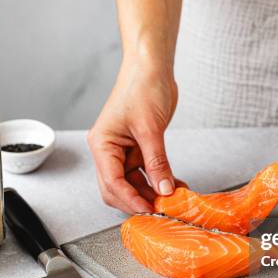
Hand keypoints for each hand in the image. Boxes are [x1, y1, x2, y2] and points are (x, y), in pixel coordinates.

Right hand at [87, 61, 177, 213]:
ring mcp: (124, 151)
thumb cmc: (142, 87)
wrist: (152, 67)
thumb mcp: (151, 129)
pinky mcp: (139, 148)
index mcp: (102, 144)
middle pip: (118, 188)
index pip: (112, 182)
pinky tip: (175, 186)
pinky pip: (147, 172)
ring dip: (151, 192)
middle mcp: (109, 151)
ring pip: (134, 183)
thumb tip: (164, 190)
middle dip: (138, 200)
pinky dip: (159, 180)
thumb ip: (157, 162)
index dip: (130, 199)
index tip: (149, 210)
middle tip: (160, 210)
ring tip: (172, 200)